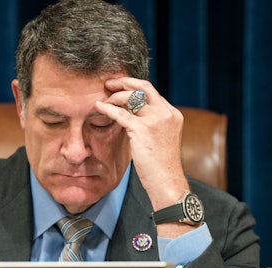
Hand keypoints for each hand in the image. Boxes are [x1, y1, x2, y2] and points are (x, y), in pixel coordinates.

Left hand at [95, 78, 189, 210]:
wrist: (167, 181)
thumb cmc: (161, 166)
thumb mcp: (161, 139)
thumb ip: (151, 125)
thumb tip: (133, 117)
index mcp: (172, 114)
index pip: (152, 93)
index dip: (134, 88)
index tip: (121, 88)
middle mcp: (166, 113)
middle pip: (144, 87)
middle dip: (125, 82)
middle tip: (110, 83)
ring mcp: (156, 120)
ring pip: (132, 97)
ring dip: (115, 96)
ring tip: (104, 98)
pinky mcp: (143, 129)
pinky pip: (121, 114)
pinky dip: (108, 108)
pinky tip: (98, 107)